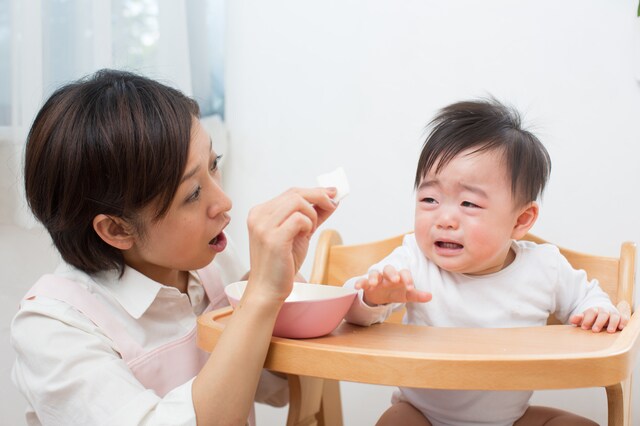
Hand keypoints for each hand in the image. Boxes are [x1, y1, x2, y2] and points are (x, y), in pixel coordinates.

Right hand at [245, 187, 336, 302]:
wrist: (268, 289)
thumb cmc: (281, 264)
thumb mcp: (298, 234)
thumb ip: (311, 216)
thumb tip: (330, 200)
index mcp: (260, 212)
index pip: (291, 192)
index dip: (314, 191)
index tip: (332, 193)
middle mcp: (259, 216)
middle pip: (295, 193)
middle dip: (319, 197)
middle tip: (333, 205)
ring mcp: (264, 226)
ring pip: (298, 202)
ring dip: (312, 215)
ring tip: (309, 231)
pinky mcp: (273, 238)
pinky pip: (299, 219)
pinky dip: (308, 225)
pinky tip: (305, 236)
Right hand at [355, 265, 431, 305]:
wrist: (379, 295)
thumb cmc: (394, 292)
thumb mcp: (406, 295)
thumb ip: (417, 295)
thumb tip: (430, 296)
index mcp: (399, 276)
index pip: (404, 273)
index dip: (408, 279)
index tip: (411, 288)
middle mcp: (387, 275)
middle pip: (389, 268)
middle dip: (392, 273)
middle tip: (395, 279)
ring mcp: (376, 278)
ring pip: (374, 273)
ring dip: (374, 276)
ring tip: (374, 282)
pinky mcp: (366, 283)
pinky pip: (362, 280)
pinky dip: (359, 282)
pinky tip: (357, 287)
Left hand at [569, 301, 629, 332]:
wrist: (601, 314)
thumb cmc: (590, 319)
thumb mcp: (583, 319)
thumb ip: (577, 319)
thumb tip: (573, 319)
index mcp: (593, 311)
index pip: (591, 312)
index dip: (587, 319)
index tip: (584, 328)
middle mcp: (604, 311)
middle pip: (603, 314)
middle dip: (599, 322)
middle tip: (595, 330)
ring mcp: (613, 314)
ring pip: (614, 316)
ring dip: (612, 323)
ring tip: (610, 331)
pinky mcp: (621, 318)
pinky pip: (624, 318)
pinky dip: (623, 322)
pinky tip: (621, 328)